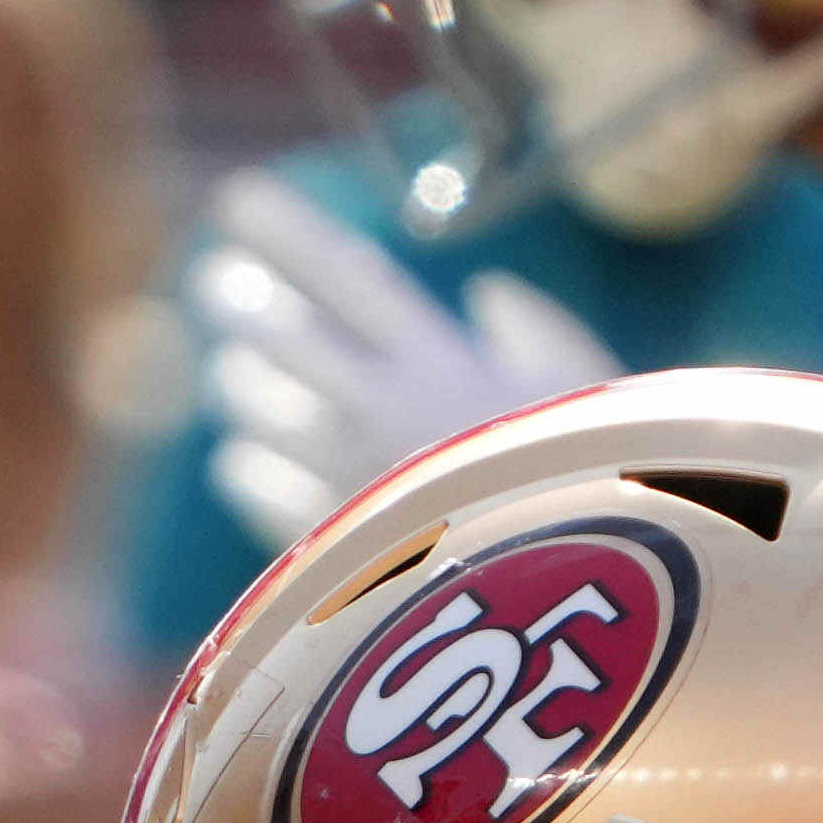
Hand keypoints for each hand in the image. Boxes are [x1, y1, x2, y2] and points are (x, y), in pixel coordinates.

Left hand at [188, 166, 615, 555]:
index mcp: (445, 364)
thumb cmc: (607, 502)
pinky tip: (241, 460)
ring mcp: (348, 486)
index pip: (348, 279)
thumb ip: (537, 334)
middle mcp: (383, 415)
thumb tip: (488, 295)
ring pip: (261, 416)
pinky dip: (248, 470)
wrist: (568, 623)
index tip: (236, 199)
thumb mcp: (597, 400)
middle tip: (215, 287)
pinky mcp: (331, 555)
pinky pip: (262, 495)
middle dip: (241, 306)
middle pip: (284, 343)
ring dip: (241, 389)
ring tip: (232, 375)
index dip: (287, 236)